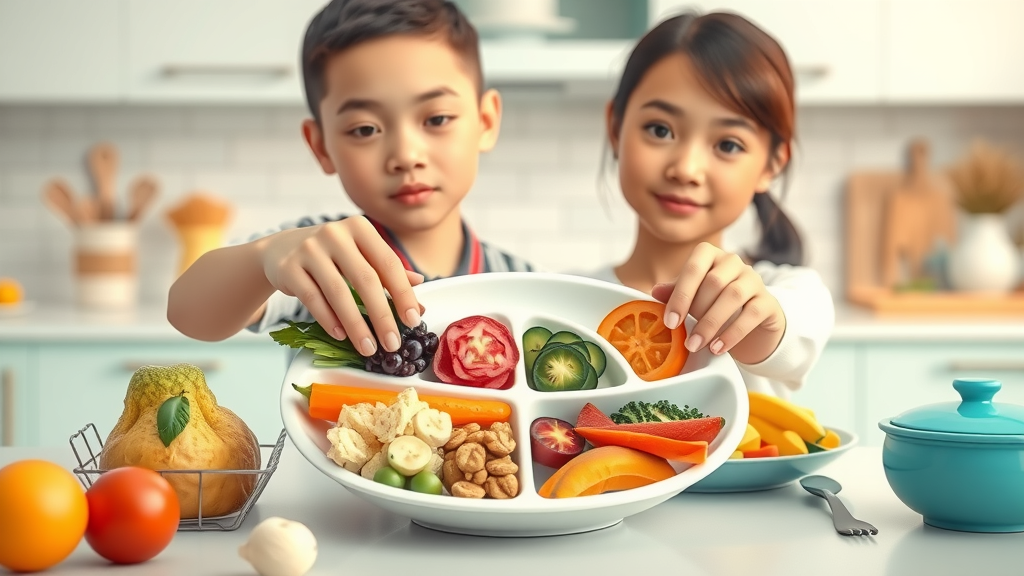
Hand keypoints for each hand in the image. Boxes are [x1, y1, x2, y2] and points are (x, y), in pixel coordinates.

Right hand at [257, 216, 423, 355]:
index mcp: (360, 228)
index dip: (403, 293)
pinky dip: (329, 320)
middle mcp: (335, 234)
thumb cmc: (330, 254)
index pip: (388, 263)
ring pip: (339, 292)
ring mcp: (309, 249)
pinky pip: (313, 298)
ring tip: (368, 348)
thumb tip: (420, 287)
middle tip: (393, 343)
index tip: (413, 320)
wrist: (280, 250)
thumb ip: (387, 270)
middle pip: (365, 279)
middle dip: (382, 316)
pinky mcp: (288, 267)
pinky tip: (340, 336)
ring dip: (356, 325)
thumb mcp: (359, 254)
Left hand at [652, 243, 785, 364]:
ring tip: (696, 345)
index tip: (670, 322)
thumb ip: (675, 292)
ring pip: (733, 296)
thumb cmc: (713, 304)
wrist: (751, 322)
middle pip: (714, 282)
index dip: (680, 295)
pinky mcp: (768, 301)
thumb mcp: (692, 297)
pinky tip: (717, 348)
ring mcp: (754, 279)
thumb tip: (654, 292)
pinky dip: (732, 333)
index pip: (694, 267)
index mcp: (710, 255)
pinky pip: (751, 314)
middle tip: (684, 339)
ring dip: (711, 324)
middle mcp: (734, 262)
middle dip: (695, 313)